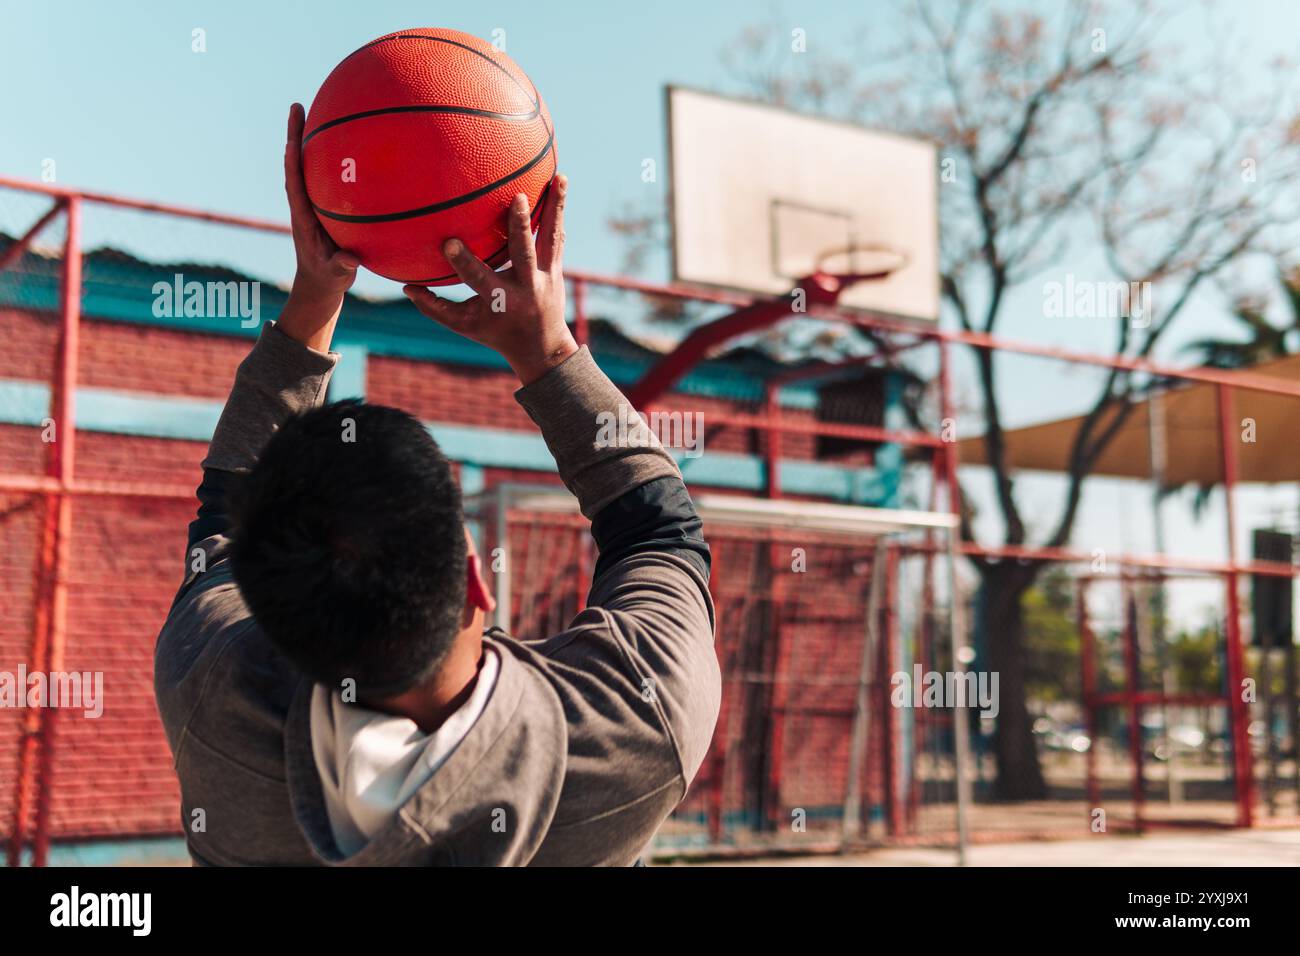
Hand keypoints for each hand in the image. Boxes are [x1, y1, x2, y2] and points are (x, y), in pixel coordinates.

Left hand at [278, 102, 358, 350]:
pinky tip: (349, 142)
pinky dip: (332, 157)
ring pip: (310, 165)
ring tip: (317, 110)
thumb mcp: (336, 275)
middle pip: (297, 162)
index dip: (292, 160)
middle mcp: (304, 203)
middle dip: (295, 135)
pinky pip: (326, 176)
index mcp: (303, 216)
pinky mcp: (324, 205)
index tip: (291, 137)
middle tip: (298, 106)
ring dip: (311, 139)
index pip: (294, 182)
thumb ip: (341, 267)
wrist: (320, 284)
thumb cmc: (328, 278)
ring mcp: (312, 203)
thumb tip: (349, 260)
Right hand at [402, 175, 576, 384]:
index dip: (464, 262)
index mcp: (502, 300)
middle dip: (519, 227)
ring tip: (560, 177)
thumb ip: (436, 307)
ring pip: (550, 238)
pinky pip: (556, 235)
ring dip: (555, 207)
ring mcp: (545, 275)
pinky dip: (558, 211)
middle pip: (523, 253)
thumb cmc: (496, 333)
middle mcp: (527, 285)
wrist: (542, 346)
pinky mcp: (555, 267)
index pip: (480, 279)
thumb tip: (406, 287)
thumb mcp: (465, 325)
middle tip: (517, 198)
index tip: (448, 242)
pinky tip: (560, 183)